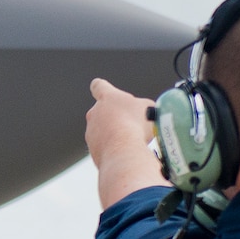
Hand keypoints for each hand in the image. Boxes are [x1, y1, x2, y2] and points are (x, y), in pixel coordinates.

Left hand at [85, 78, 167, 207]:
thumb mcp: (148, 107)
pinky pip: (104, 147)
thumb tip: (147, 112)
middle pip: (103, 112)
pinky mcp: (92, 150)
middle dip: (116, 118)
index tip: (104, 91)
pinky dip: (114, 150)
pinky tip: (126, 153)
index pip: (99, 86)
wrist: (123, 151)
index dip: (101, 88)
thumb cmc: (136, 125)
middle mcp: (94, 113)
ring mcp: (91, 132)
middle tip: (132, 125)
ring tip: (132, 142)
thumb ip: (143, 106)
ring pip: (103, 132)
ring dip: (115, 135)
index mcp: (107, 98)